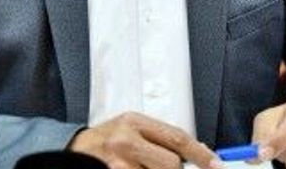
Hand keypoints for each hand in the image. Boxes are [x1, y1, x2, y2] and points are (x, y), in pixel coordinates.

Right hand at [70, 112, 220, 168]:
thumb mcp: (129, 131)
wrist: (70, 154)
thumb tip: (196, 153)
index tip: (215, 164)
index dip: (200, 153)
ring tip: (144, 167)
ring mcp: (118, 163)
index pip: (177, 137)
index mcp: (133, 122)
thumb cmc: (103, 144)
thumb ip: (158, 139)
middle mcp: (125, 141)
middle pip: (170, 163)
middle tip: (168, 168)